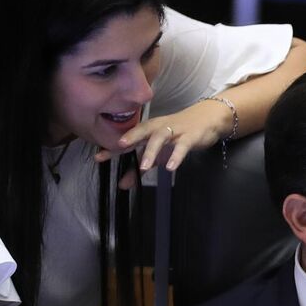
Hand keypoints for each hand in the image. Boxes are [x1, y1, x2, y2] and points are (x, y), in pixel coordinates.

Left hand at [94, 98, 233, 184]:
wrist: (207, 120)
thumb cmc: (178, 136)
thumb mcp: (158, 153)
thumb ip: (139, 168)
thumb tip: (122, 185)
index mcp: (149, 130)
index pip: (129, 138)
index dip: (114, 147)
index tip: (98, 157)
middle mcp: (159, 128)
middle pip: (143, 131)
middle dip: (131, 138)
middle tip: (119, 147)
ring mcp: (175, 131)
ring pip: (160, 138)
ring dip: (152, 151)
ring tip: (145, 167)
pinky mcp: (190, 137)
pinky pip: (182, 146)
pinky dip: (176, 156)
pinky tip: (170, 168)